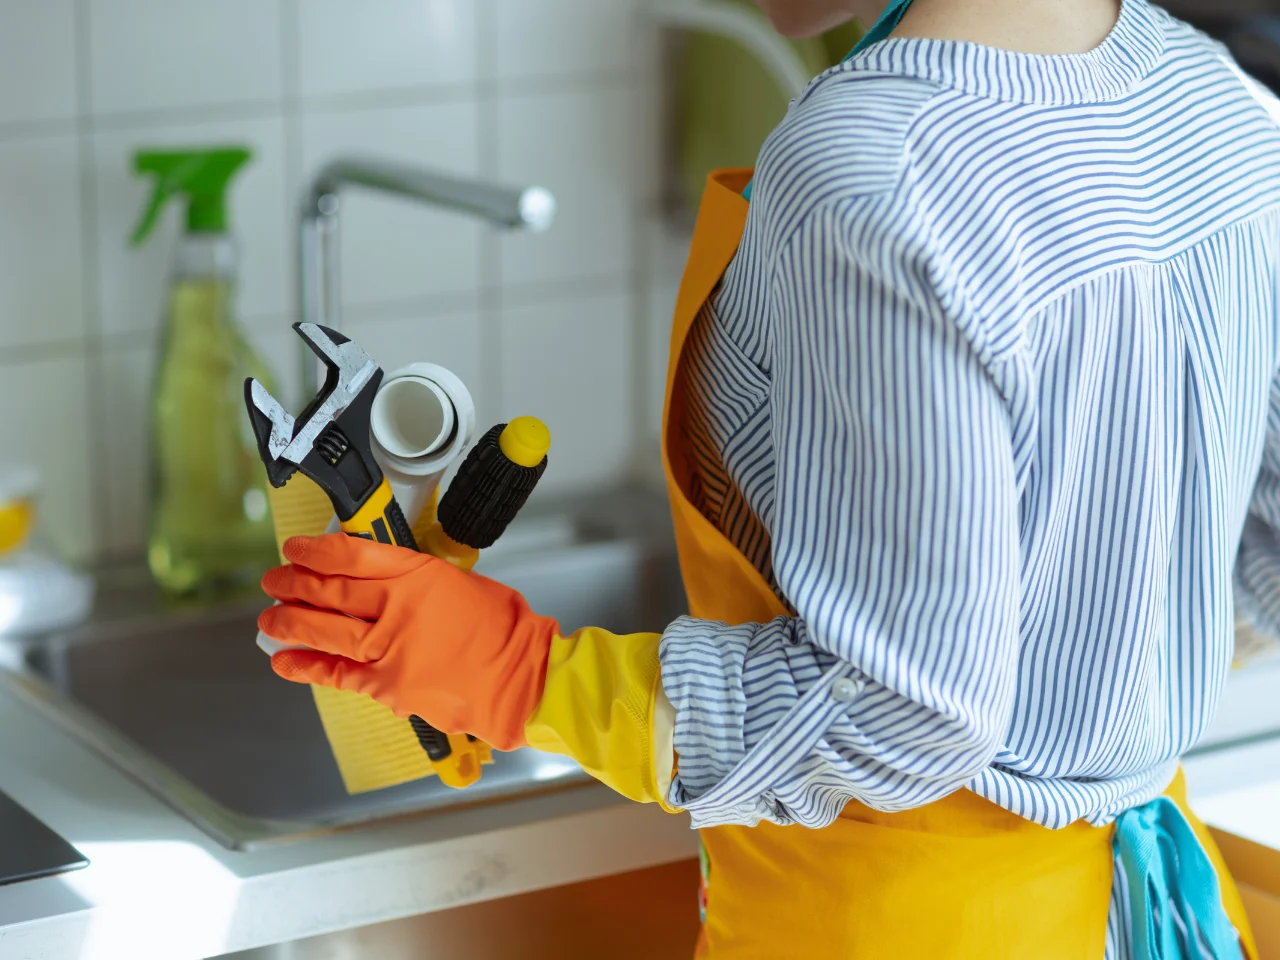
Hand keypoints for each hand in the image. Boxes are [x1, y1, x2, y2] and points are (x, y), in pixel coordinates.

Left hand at [258, 533, 557, 750]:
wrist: (522, 679)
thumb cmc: (505, 630)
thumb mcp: (463, 582)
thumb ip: (420, 580)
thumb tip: (384, 580)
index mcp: (420, 575)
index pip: (352, 554)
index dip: (315, 549)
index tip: (296, 548)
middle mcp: (398, 608)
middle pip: (330, 590)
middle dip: (294, 584)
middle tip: (274, 581)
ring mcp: (389, 649)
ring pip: (324, 630)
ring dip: (290, 622)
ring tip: (268, 618)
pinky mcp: (388, 686)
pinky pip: (335, 674)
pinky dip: (305, 666)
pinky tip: (284, 661)